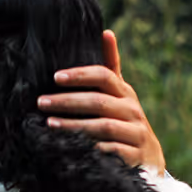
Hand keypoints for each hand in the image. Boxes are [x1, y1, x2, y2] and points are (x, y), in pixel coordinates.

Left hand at [37, 30, 165, 171]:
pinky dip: (94, 148)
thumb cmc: (126, 121)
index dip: (80, 75)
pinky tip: (74, 148)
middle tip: (41, 102)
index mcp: (124, 93)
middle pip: (99, 101)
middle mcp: (132, 110)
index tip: (55, 77)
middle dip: (67, 101)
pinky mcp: (136, 156)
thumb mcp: (120, 94)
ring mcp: (136, 133)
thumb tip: (106, 32)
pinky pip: (113, 151)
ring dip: (75, 125)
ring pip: (104, 126)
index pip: (103, 76)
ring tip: (50, 124)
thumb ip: (112, 67)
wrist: (149, 159)